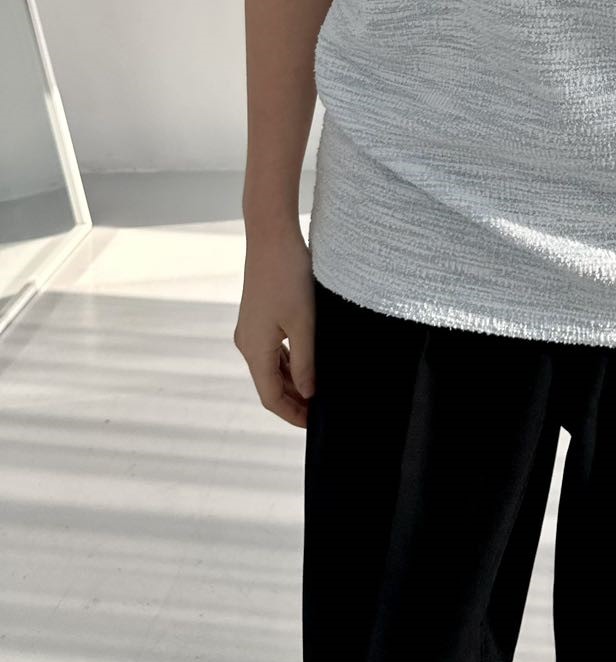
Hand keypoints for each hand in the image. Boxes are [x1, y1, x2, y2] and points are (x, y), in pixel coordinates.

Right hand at [234, 226, 315, 427]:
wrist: (271, 237)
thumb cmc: (288, 277)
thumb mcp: (304, 324)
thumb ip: (306, 362)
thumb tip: (309, 393)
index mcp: (255, 350)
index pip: (271, 397)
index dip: (292, 414)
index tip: (314, 424)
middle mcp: (247, 343)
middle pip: (269, 384)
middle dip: (293, 401)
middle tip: (321, 411)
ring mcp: (251, 330)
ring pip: (271, 367)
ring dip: (292, 382)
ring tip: (318, 392)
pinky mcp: (258, 317)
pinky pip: (272, 350)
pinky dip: (288, 363)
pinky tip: (307, 364)